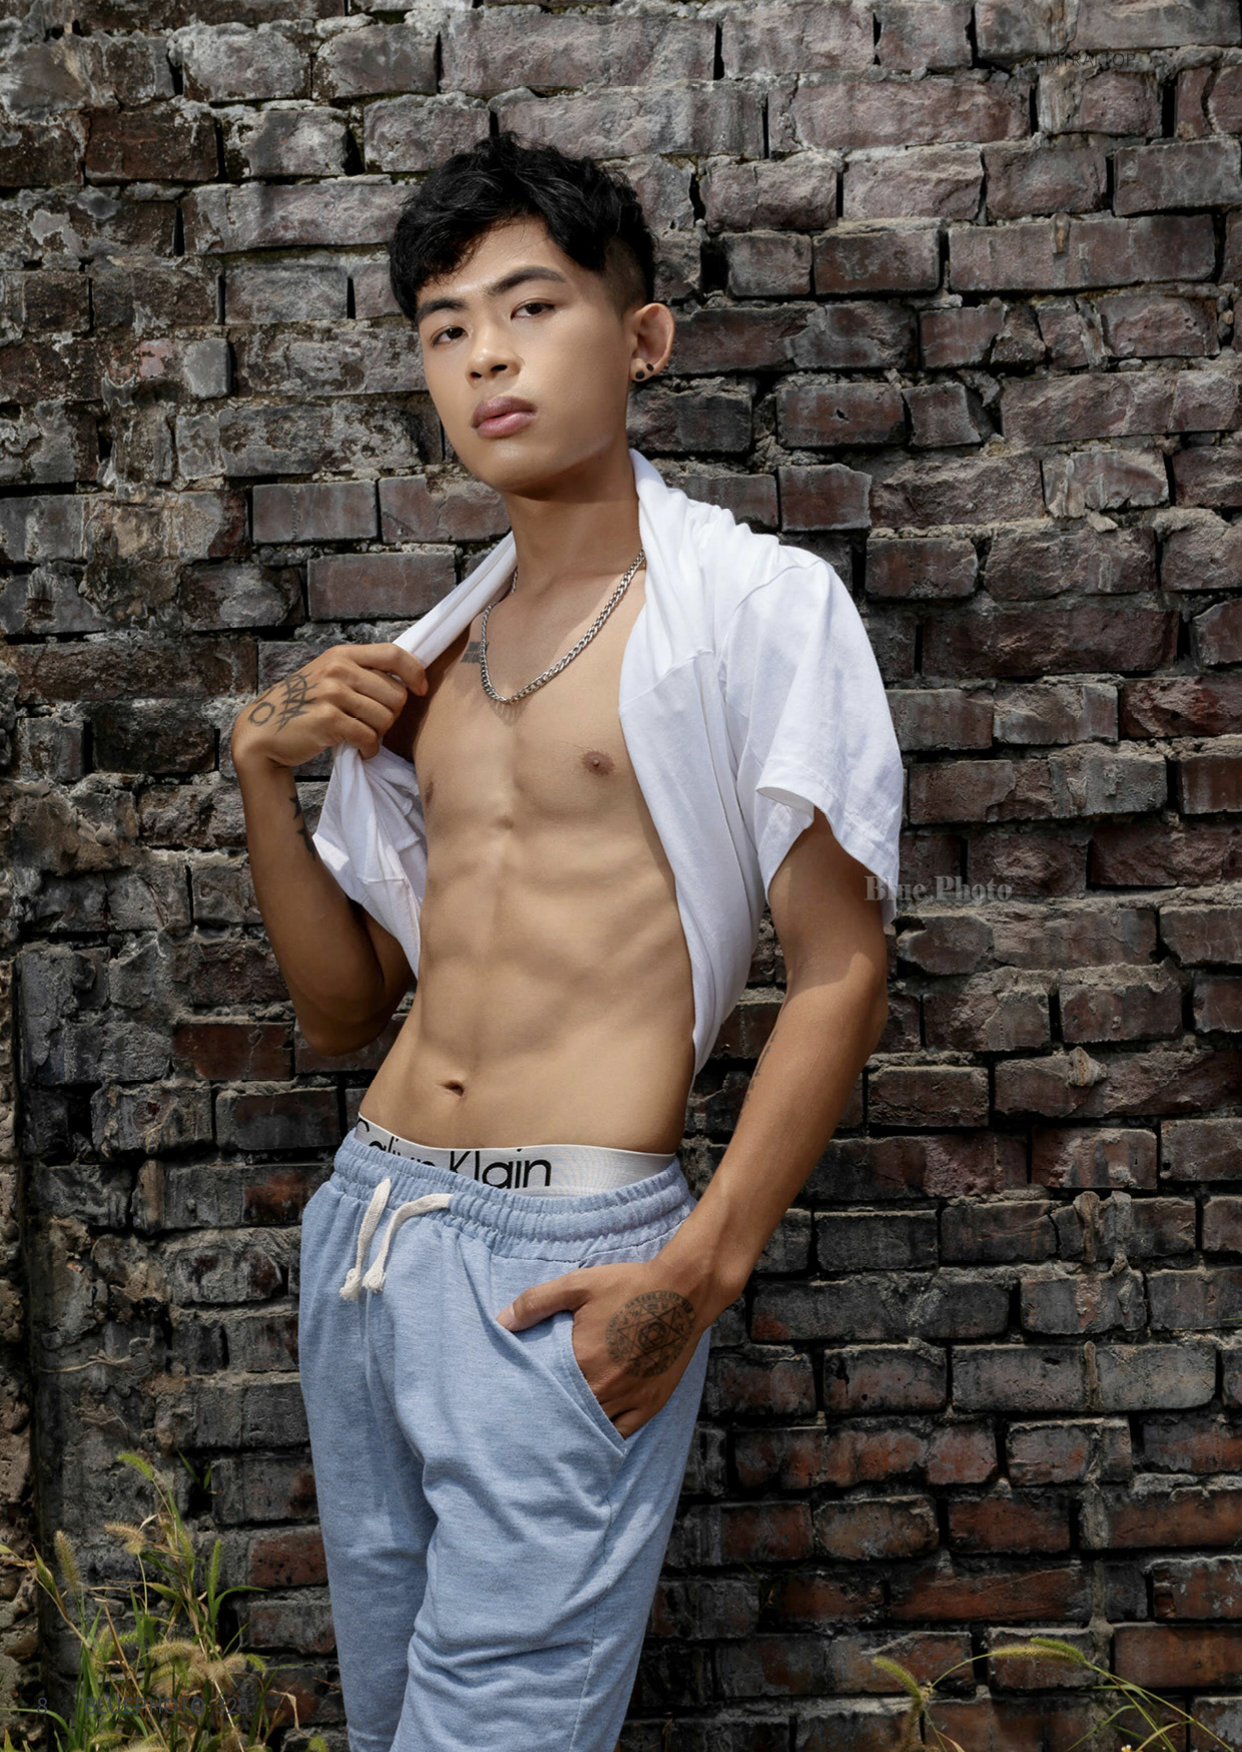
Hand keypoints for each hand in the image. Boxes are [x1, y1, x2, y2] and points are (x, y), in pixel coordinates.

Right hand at [231, 642, 427, 771]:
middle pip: (396, 694)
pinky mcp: (328, 719)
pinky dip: (369, 749)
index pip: (393, 654)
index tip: (421, 689)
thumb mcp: (328, 676)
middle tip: (373, 724)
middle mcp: (338, 669)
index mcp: (342, 654)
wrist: (263, 731)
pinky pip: (368, 737)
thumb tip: (405, 682)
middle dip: (392, 715)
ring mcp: (332, 693)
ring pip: (385, 718)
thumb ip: (360, 673)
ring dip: (379, 734)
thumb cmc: (301, 706)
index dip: (415, 672)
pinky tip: (360, 750)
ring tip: (363, 736)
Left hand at [494, 1260, 708, 1440]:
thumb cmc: (629, 1285)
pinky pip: (622, 1433)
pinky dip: (605, 1436)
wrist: (683, 1291)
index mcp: (580, 1361)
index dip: (530, 1395)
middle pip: (566, 1413)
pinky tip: (593, 1434)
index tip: (516, 1400)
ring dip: (575, 1428)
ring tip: (558, 1430)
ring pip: (592, 1427)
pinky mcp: (651, 1403)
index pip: (544, 1391)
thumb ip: (537, 1302)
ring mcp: (629, 1398)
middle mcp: (603, 1387)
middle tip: (533, 1420)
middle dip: (550, 1415)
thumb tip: (500, 1321)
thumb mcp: (579, 1284)